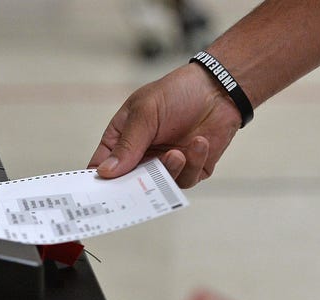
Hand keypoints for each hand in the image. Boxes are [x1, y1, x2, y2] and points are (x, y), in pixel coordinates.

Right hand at [88, 63, 242, 187]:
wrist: (218, 88)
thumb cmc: (177, 92)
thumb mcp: (145, 112)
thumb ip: (127, 144)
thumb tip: (106, 171)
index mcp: (121, 140)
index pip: (102, 166)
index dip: (101, 180)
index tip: (103, 192)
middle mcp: (141, 156)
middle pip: (130, 184)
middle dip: (138, 185)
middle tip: (143, 182)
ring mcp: (165, 164)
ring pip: (160, 186)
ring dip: (170, 170)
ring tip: (177, 153)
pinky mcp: (190, 169)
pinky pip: (186, 179)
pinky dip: (193, 162)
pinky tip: (199, 142)